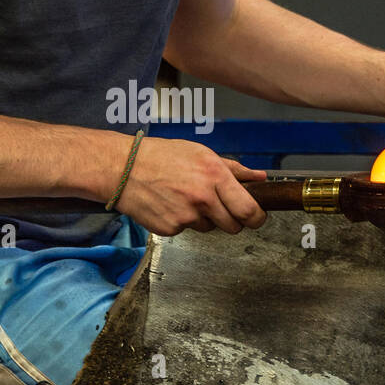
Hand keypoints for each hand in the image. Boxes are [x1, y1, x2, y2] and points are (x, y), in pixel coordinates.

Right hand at [114, 137, 267, 235]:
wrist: (123, 169)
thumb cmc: (161, 156)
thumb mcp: (201, 153)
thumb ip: (234, 169)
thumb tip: (260, 178)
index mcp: (214, 175)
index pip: (249, 210)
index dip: (257, 218)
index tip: (256, 217)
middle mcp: (203, 197)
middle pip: (234, 226)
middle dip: (232, 221)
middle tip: (220, 208)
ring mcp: (186, 216)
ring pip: (210, 228)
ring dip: (204, 219)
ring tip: (186, 198)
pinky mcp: (171, 229)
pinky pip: (187, 230)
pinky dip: (183, 221)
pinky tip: (171, 204)